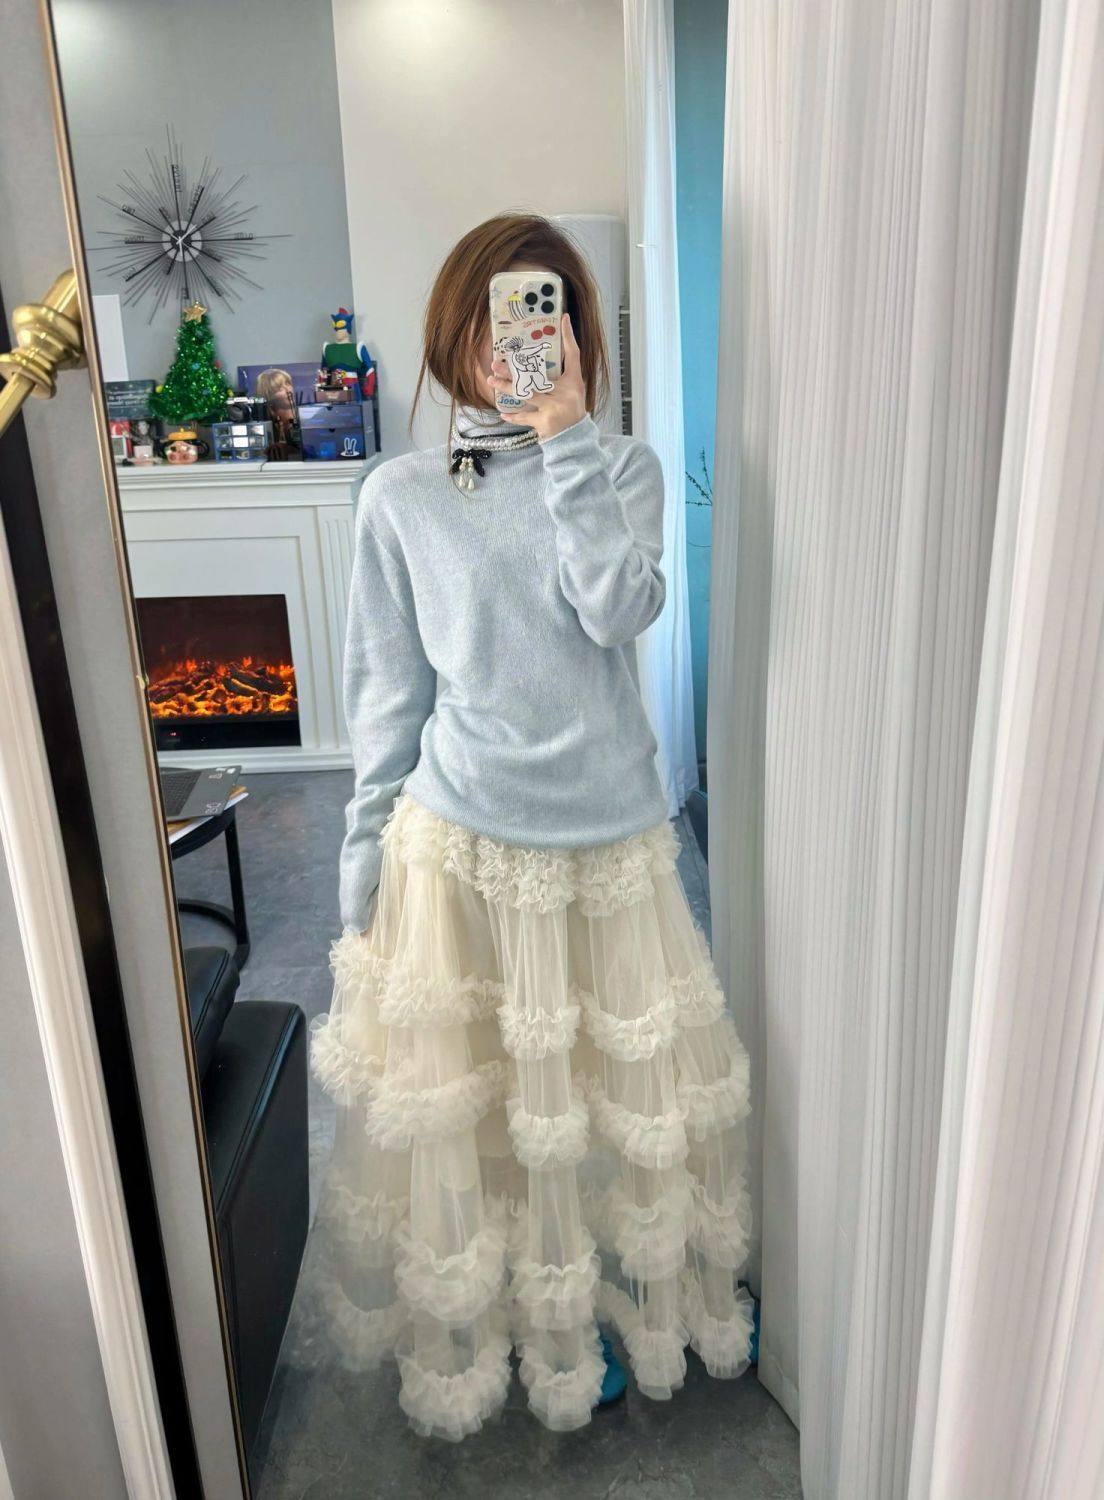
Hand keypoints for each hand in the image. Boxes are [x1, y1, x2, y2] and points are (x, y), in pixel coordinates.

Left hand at [486, 312, 587, 441]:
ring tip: (491, 381)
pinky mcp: (544, 423)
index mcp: (573, 381)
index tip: (563, 319)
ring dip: (506, 388)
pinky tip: (503, 413)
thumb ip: (560, 373)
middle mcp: (564, 393)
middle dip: (514, 369)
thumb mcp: (572, 389)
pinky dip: (514, 416)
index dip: (568, 337)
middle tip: (495, 363)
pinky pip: (525, 417)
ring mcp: (553, 408)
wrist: (575, 437)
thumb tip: (538, 359)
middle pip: (537, 375)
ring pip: (526, 394)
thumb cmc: (571, 409)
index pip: (573, 354)